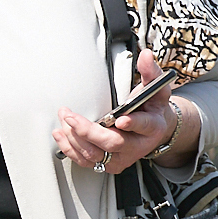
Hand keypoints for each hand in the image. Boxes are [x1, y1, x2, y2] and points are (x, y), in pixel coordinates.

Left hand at [54, 51, 200, 174]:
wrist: (154, 129)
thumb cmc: (151, 107)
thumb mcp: (156, 88)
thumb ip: (150, 72)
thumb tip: (146, 54)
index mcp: (153, 126)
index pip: (144, 126)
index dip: (133, 124)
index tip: (120, 119)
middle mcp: (137, 146)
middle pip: (112, 143)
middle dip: (88, 130)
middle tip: (71, 116)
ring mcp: (121, 158)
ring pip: (95, 154)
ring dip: (75, 137)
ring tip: (64, 118)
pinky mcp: (107, 164)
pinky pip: (85, 160)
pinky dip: (70, 148)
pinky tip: (60, 133)